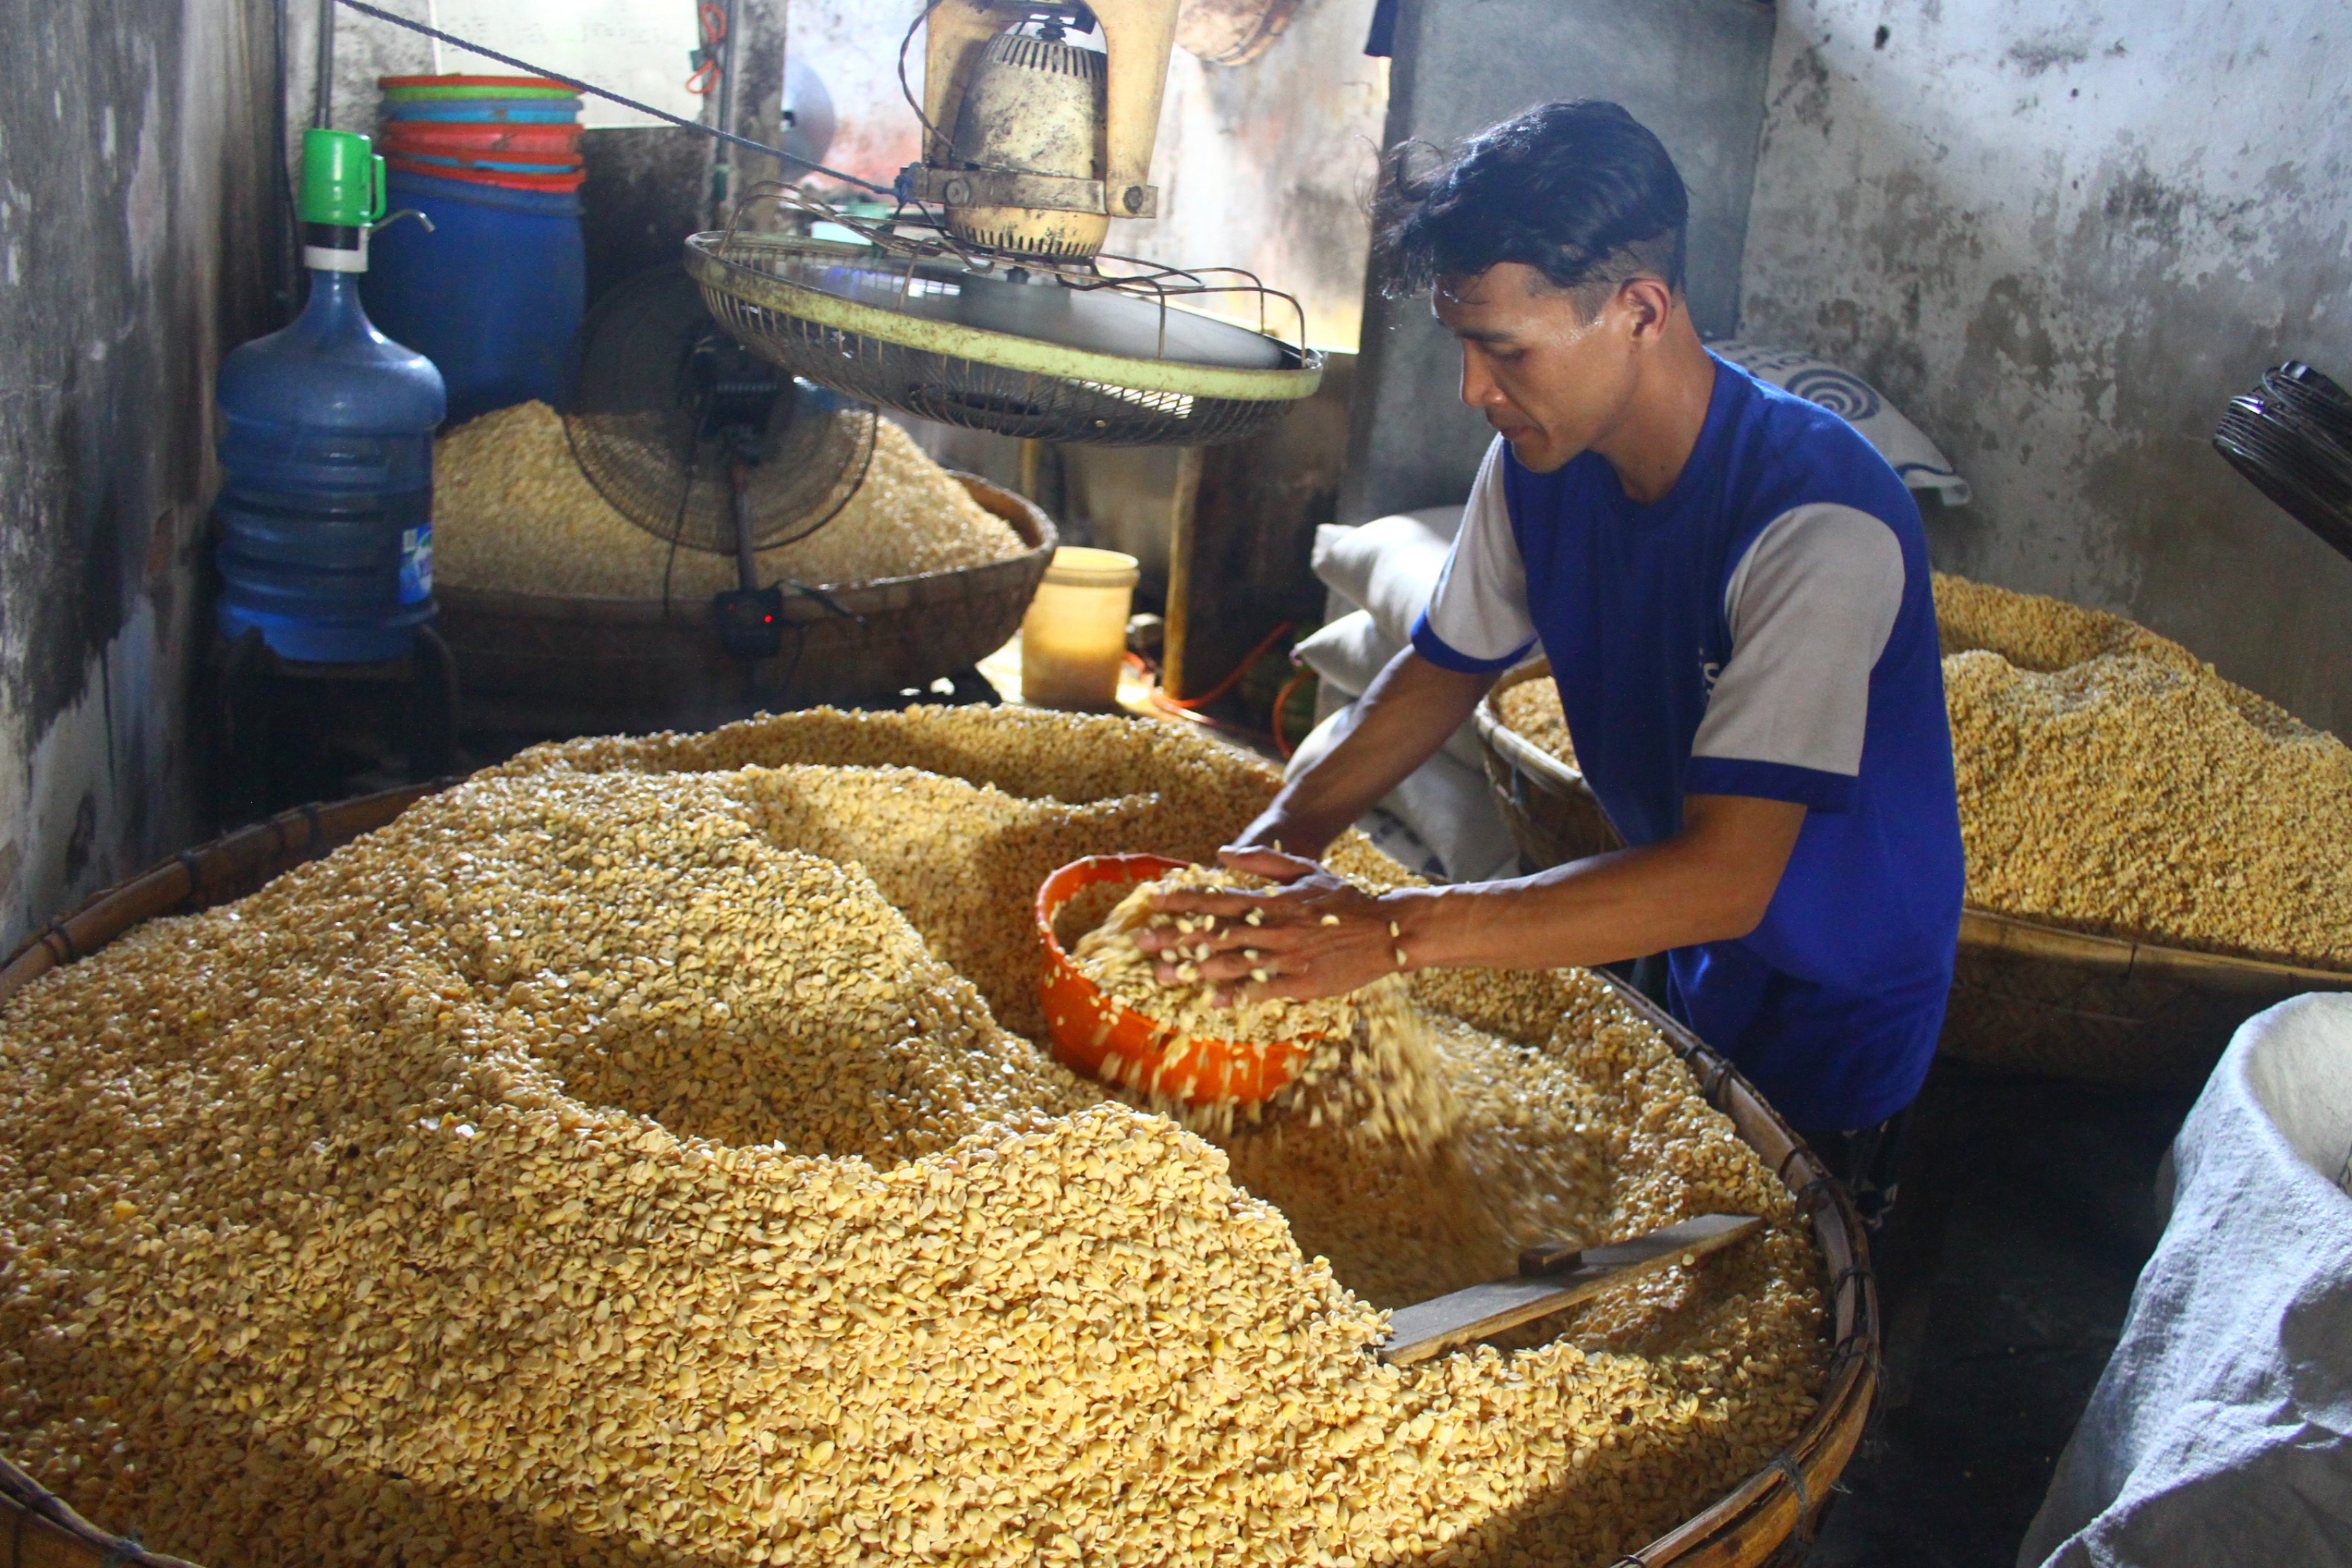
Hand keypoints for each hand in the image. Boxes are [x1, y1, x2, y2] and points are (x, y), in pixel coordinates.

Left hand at [1132, 845, 1422, 1005]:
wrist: (1385, 930)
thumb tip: (1221, 853)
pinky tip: (1209, 998)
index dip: (1182, 899)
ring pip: (1231, 963)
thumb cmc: (1344, 897)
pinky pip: (1260, 990)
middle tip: (1140, 942)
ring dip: (1193, 969)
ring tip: (1162, 973)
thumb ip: (1261, 861)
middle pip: (1214, 932)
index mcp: (1271, 899)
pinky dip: (1233, 994)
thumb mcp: (1304, 869)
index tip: (1152, 900)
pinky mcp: (1300, 983)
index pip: (1217, 898)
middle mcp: (1273, 927)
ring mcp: (1285, 957)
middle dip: (1173, 937)